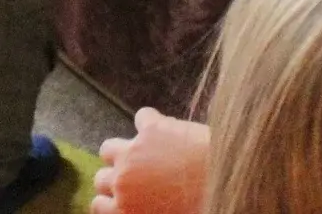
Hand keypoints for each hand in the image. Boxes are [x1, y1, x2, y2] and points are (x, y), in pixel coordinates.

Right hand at [92, 108, 209, 213]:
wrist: (224, 180)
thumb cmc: (198, 207)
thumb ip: (143, 211)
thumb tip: (140, 206)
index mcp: (125, 211)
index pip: (97, 206)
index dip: (108, 201)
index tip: (120, 198)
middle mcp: (122, 181)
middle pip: (100, 178)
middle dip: (114, 177)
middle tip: (133, 178)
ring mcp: (134, 152)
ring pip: (108, 148)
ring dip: (121, 150)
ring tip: (140, 152)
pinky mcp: (152, 128)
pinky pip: (141, 117)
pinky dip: (150, 121)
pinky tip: (164, 128)